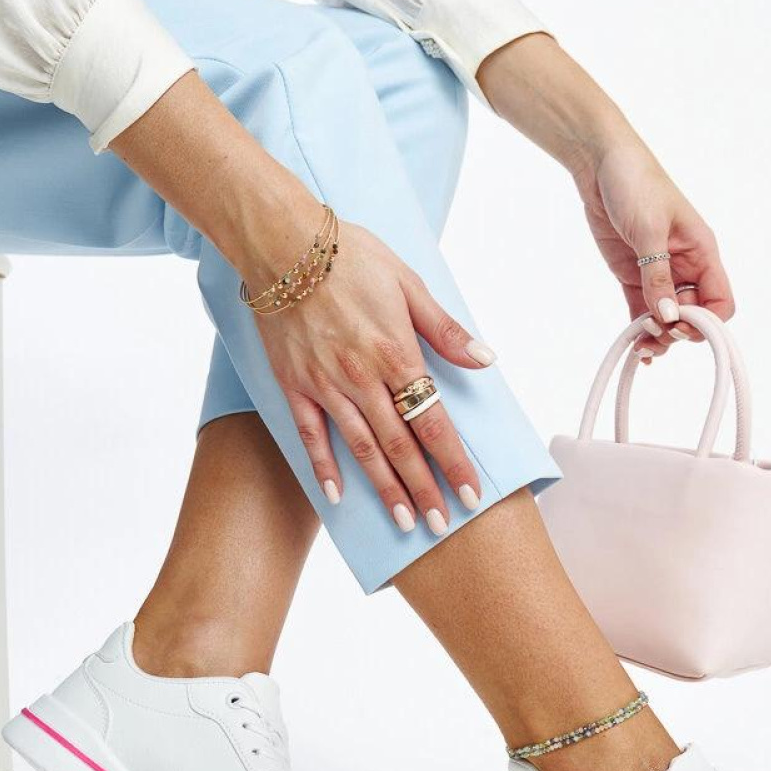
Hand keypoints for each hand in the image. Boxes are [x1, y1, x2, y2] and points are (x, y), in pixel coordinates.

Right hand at [247, 211, 492, 533]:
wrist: (284, 244)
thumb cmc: (352, 257)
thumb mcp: (410, 284)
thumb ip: (446, 330)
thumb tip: (486, 360)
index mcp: (397, 355)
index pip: (434, 422)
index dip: (453, 462)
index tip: (470, 495)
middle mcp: (362, 378)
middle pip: (401, 446)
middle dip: (424, 489)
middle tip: (441, 525)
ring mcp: (326, 385)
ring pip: (362, 448)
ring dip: (384, 488)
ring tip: (402, 520)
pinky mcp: (295, 384)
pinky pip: (311, 435)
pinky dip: (325, 467)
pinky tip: (337, 496)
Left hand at [574, 136, 733, 360]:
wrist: (600, 163)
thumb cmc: (636, 183)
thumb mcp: (649, 230)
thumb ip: (657, 276)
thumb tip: (668, 317)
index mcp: (701, 252)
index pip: (720, 300)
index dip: (706, 321)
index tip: (680, 327)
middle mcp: (685, 266)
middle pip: (694, 315)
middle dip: (678, 331)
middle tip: (653, 335)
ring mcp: (658, 272)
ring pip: (667, 316)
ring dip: (658, 335)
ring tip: (640, 345)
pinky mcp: (632, 273)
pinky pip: (642, 309)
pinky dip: (639, 328)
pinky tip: (634, 345)